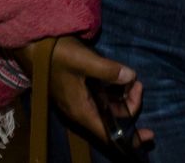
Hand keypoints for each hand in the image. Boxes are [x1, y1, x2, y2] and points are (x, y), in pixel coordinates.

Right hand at [18, 35, 154, 148]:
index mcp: (81, 111)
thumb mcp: (83, 60)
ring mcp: (80, 101)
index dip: (130, 137)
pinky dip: (114, 91)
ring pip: (108, 108)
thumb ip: (107, 70)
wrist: (33, 47)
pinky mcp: (80, 91)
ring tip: (132, 78)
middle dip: (130, 105)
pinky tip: (120, 77)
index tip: (150, 134)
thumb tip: (131, 77)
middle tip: (137, 83)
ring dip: (123, 97)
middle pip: (113, 120)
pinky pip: (102, 98)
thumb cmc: (55, 55)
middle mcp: (82, 111)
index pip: (109, 134)